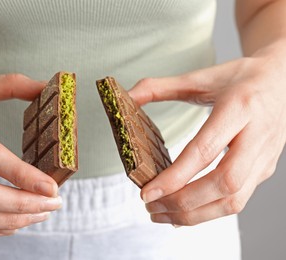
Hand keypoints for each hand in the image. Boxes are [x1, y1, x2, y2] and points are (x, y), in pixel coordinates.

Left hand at [129, 44, 285, 225]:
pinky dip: (207, 212)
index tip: (147, 192)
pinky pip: (237, 200)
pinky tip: (183, 212)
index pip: (205, 150)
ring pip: (233, 200)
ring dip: (194, 215)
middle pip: (223, 183)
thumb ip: (159, 86)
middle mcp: (256, 136)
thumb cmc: (241, 78)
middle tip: (150, 206)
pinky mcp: (264, 170)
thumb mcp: (201, 76)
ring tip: (161, 214)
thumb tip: (127, 97)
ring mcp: (264, 157)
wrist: (284, 80)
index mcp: (239, 108)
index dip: (174, 177)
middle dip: (182, 202)